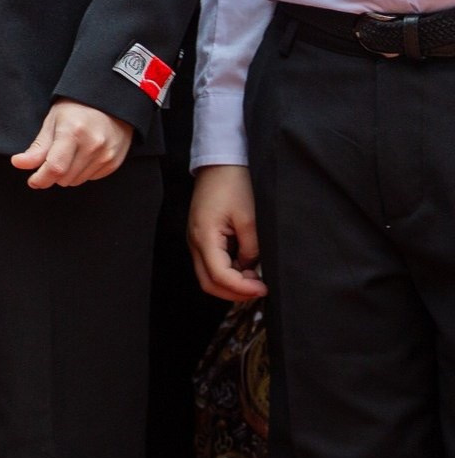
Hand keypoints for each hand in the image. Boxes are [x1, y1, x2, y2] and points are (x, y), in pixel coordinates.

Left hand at [11, 98, 134, 188]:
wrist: (108, 103)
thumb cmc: (75, 109)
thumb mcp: (52, 122)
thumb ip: (37, 147)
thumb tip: (18, 163)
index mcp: (73, 132)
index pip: (55, 167)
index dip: (40, 179)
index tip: (32, 181)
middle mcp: (92, 146)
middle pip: (64, 178)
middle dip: (51, 174)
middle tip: (50, 159)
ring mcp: (106, 155)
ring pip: (76, 181)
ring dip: (66, 175)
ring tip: (68, 154)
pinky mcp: (113, 162)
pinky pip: (90, 178)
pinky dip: (81, 172)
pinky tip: (82, 155)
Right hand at [188, 164, 265, 301]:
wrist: (219, 165)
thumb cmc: (232, 185)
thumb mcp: (249, 218)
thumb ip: (251, 248)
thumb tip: (252, 269)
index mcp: (205, 236)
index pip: (220, 276)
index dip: (242, 288)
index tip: (263, 289)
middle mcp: (195, 242)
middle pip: (209, 283)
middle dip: (234, 293)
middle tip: (259, 290)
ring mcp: (196, 241)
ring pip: (208, 276)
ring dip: (231, 284)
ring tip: (255, 278)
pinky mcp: (202, 238)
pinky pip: (211, 264)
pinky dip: (228, 273)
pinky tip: (246, 268)